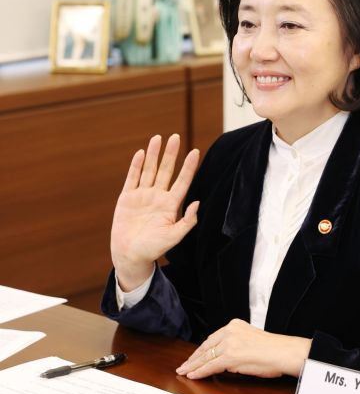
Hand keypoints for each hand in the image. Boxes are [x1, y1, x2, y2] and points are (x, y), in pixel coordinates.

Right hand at [111, 134, 199, 290]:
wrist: (130, 256)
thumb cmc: (153, 249)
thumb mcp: (174, 237)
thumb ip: (187, 222)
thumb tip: (197, 203)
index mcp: (170, 205)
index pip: (182, 182)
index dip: (188, 167)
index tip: (195, 152)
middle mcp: (158, 197)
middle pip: (166, 171)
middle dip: (171, 154)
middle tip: (176, 137)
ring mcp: (142, 196)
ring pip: (149, 170)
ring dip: (154, 155)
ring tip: (158, 138)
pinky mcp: (127, 198)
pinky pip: (132, 178)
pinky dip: (136, 166)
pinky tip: (141, 153)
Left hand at [175, 319, 311, 378]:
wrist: (283, 352)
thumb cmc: (274, 350)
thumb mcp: (250, 341)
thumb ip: (236, 346)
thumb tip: (225, 360)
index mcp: (235, 325)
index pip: (213, 339)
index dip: (202, 349)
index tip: (194, 356)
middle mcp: (229, 331)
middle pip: (206, 346)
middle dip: (194, 358)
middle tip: (184, 366)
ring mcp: (229, 342)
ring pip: (206, 356)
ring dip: (193, 365)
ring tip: (184, 372)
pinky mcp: (230, 355)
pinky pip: (210, 365)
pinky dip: (200, 371)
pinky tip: (193, 375)